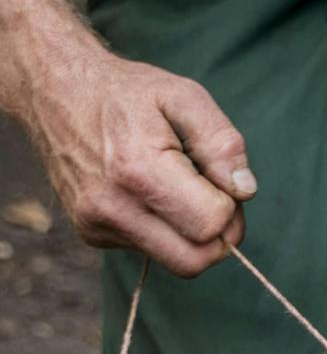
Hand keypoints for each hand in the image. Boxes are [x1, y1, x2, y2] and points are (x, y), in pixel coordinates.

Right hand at [25, 42, 254, 277]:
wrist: (55, 93)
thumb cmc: (127, 92)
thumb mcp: (184, 97)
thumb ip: (221, 144)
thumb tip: (245, 191)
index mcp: (139, 171)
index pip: (210, 226)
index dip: (231, 207)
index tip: (221, 178)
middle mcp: (111, 208)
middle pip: (193, 261)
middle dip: (219, 234)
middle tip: (214, 192)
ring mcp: (97, 226)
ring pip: (174, 259)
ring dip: (192, 231)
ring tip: (179, 182)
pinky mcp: (91, 234)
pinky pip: (149, 248)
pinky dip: (166, 227)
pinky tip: (152, 189)